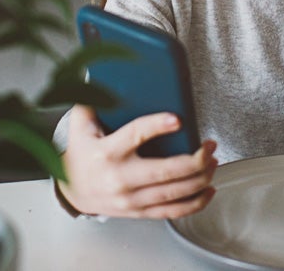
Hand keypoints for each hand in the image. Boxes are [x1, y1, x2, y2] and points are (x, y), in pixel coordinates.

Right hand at [58, 105, 217, 217]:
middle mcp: (120, 178)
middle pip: (165, 172)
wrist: (71, 190)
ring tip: (213, 161)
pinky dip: (195, 203)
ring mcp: (131, 199)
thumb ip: (90, 97)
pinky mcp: (139, 212)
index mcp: (107, 152)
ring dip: (200, 178)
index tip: (176, 119)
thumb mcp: (80, 124)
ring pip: (173, 193)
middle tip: (209, 145)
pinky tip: (207, 190)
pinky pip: (172, 211)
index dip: (156, 127)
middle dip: (194, 160)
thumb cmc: (80, 154)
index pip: (135, 136)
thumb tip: (101, 71)